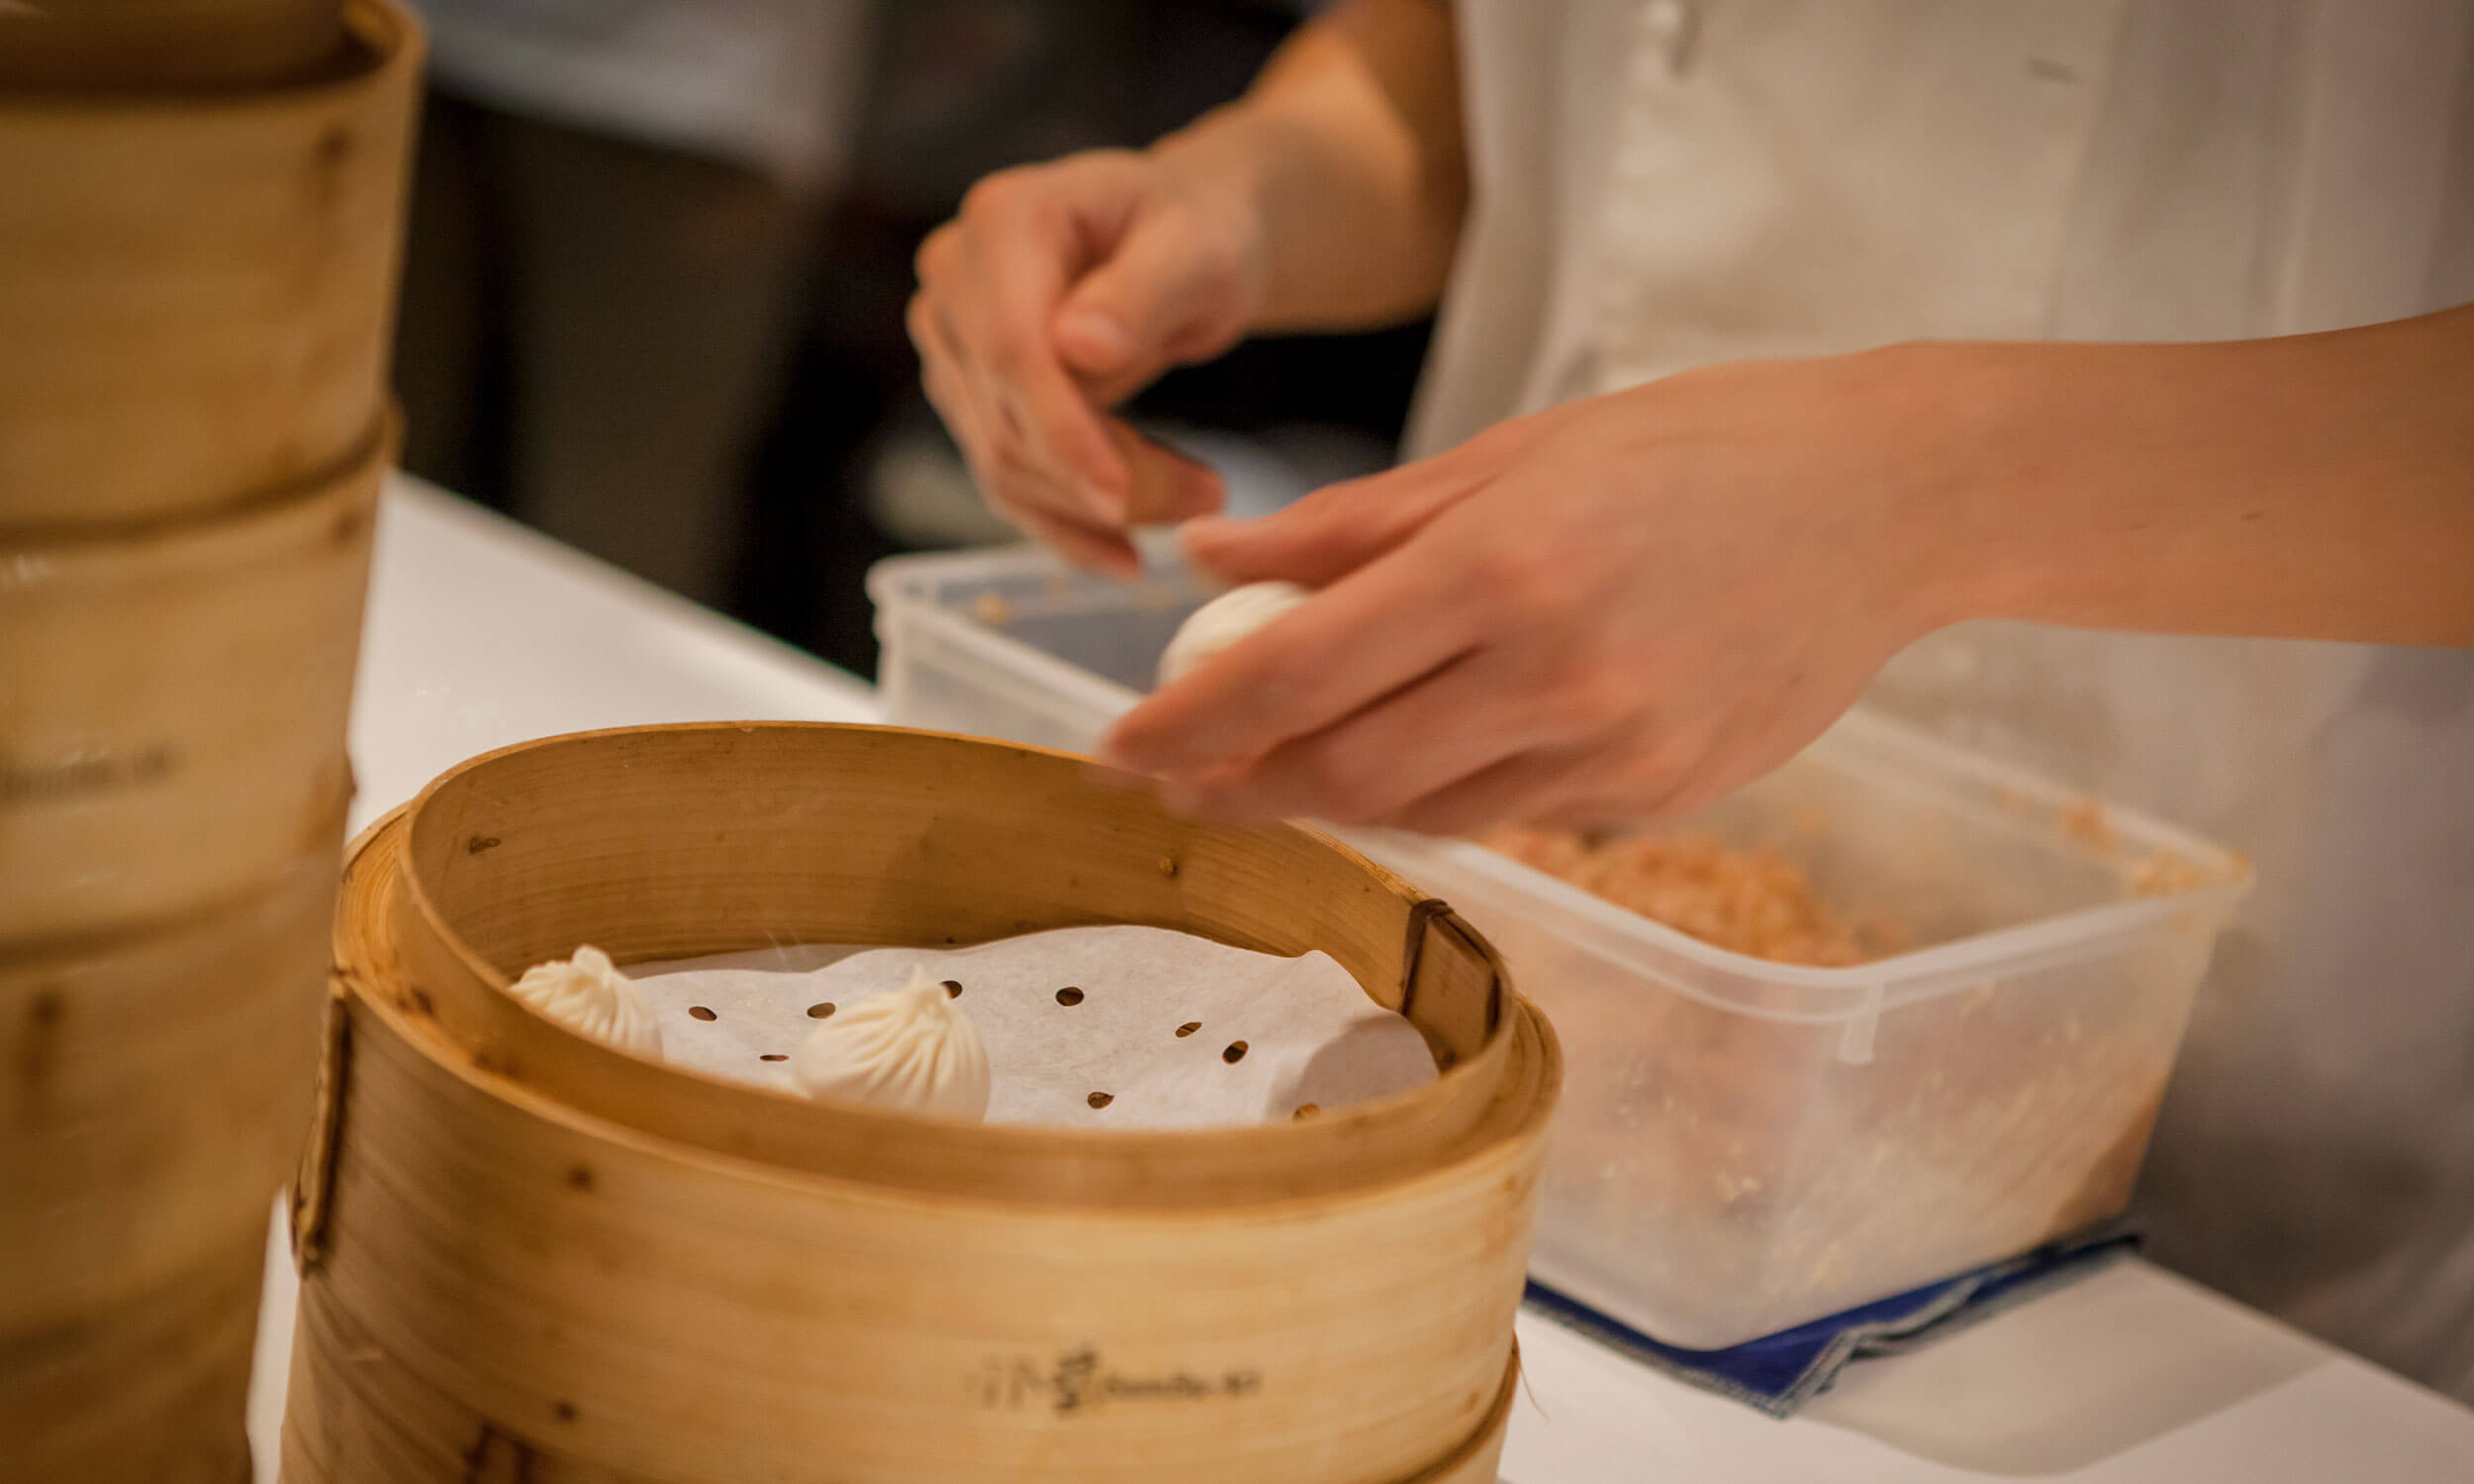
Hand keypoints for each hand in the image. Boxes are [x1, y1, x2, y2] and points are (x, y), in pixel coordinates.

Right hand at [909, 147, 1268, 572]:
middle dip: (1103, 477)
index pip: (1012, 348)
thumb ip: (1144, 292)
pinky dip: (1066, 524)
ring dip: (1096, 507)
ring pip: (1003, 460)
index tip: (1120, 498)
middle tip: (1210, 496)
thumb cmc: (1198, 232)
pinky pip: (1005, 477)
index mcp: (1004, 220)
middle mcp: (955, 276)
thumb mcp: (1200, 250)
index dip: (1060, 432)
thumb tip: (1077, 348)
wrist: (1182, 241)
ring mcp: (951, 337)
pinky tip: (1125, 551)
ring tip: (1198, 498)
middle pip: (1006, 415)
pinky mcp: (967, 391)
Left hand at [1099, 348, 1969, 831]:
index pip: (1296, 672)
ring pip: (1421, 809)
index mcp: (1501, 565)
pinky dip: (1435, 796)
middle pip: (1342, 768)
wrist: (1891, 504)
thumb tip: (1210, 559)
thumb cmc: (1699, 448)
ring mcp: (1614, 749)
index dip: (1188, 725)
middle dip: (1237, 787)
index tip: (1115, 750)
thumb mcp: (1515, 450)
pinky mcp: (1659, 797)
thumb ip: (1352, 521)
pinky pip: (1508, 815)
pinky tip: (1402, 763)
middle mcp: (1552, 671)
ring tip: (1268, 772)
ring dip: (1328, 798)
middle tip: (1170, 782)